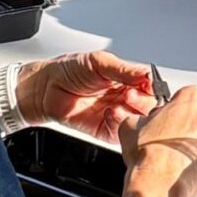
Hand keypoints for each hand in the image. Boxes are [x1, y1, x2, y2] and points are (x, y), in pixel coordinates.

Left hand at [19, 51, 158, 143]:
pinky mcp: (105, 130)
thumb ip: (124, 69)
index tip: (144, 86)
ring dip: (131, 115)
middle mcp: (124, 98)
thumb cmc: (69, 70)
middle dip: (142, 103)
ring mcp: (116, 114)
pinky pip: (120, 134)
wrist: (46, 88)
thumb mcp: (99, 62)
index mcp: (126, 80)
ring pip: (138, 122)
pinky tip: (110, 115)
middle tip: (128, 96)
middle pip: (148, 107)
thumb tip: (147, 73)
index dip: (150, 89)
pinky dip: (119, 126)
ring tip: (117, 106)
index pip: (150, 88)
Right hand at [119, 86, 196, 196]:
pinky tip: (194, 167)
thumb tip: (142, 122)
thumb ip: (142, 118)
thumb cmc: (149, 155)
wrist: (160, 183)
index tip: (170, 124)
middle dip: (192, 127)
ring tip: (184, 158)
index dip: (175, 114)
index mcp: (191, 96)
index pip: (185, 99)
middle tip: (176, 143)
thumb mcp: (131, 126)